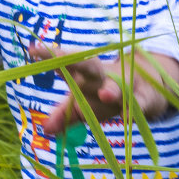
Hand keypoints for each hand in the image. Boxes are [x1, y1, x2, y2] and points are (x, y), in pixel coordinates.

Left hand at [32, 44, 178, 135]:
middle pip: (87, 65)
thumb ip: (66, 115)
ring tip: (105, 94)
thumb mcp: (86, 105)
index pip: (65, 64)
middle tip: (55, 58)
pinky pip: (138, 103)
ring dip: (111, 90)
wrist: (147, 89)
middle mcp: (101, 76)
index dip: (50, 57)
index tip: (32, 49)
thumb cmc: (105, 96)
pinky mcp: (143, 97)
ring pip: (115, 85)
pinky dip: (133, 109)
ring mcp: (123, 84)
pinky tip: (128, 117)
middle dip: (71, 60)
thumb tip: (45, 129)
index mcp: (84, 76)